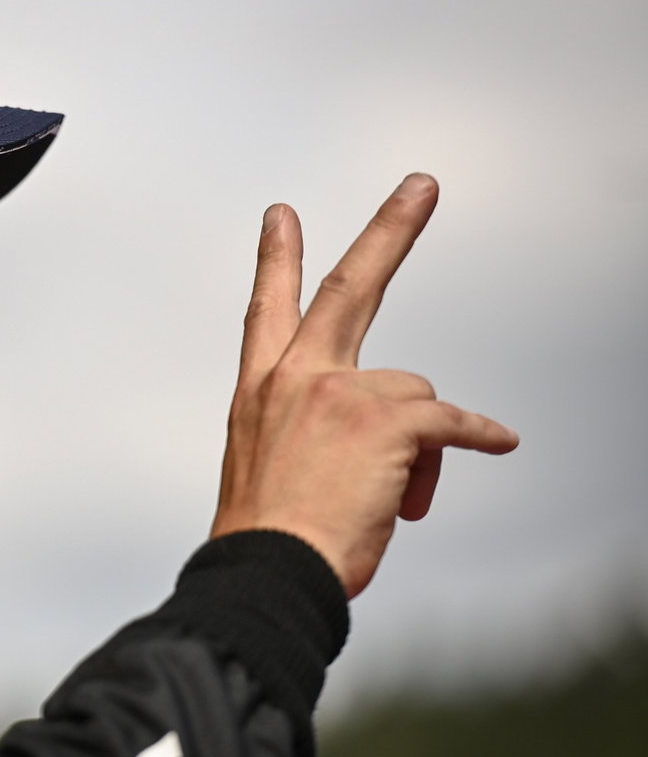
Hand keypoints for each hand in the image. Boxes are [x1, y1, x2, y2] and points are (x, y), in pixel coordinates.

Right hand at [210, 174, 518, 597]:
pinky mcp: (383, 420)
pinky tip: (498, 442)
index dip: (276, 261)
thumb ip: (319, 438)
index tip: (282, 217)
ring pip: (414, 393)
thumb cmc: (270, 541)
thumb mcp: (271, 474)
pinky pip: (450, 420)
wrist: (267, 570)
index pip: (266, 312)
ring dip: (418, 450)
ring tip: (396, 501)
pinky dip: (477, 435)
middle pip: (350, 288)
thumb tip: (399, 451)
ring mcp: (337, 392)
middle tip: (422, 185)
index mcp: (258, 392)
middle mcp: (294, 379)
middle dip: (389, 231)